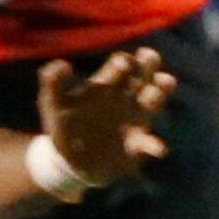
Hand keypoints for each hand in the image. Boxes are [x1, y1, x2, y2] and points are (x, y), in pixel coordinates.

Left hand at [39, 49, 174, 186]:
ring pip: (153, 101)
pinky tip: (157, 149)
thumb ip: (52, 83)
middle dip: (149, 64)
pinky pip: (149, 144)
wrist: (68, 161)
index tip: (122, 64)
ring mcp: (134, 120)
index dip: (123, 62)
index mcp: (106, 84)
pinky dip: (154, 145)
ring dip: (160, 91)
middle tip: (150, 57)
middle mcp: (125, 98)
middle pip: (143, 75)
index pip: (121, 65)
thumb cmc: (62, 126)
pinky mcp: (136, 146)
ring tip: (166, 81)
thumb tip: (62, 64)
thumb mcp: (52, 104)